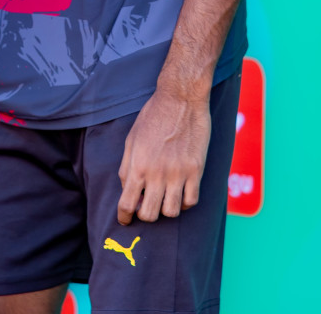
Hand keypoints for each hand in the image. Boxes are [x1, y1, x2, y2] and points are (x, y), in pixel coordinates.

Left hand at [116, 86, 211, 224]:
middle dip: (144, 215)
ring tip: (163, 198)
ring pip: (172, 212)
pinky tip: (180, 193)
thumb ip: (126, 167)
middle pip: (149, 214)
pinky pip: (192, 201)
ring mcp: (179, 174)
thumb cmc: (152, 117)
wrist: (180, 100)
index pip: (127, 204)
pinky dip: (185, 203)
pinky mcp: (196, 171)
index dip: (124, 218)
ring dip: (165, 210)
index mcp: (138, 166)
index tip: (125, 221)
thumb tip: (127, 190)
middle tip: (145, 206)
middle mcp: (157, 174)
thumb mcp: (131, 140)